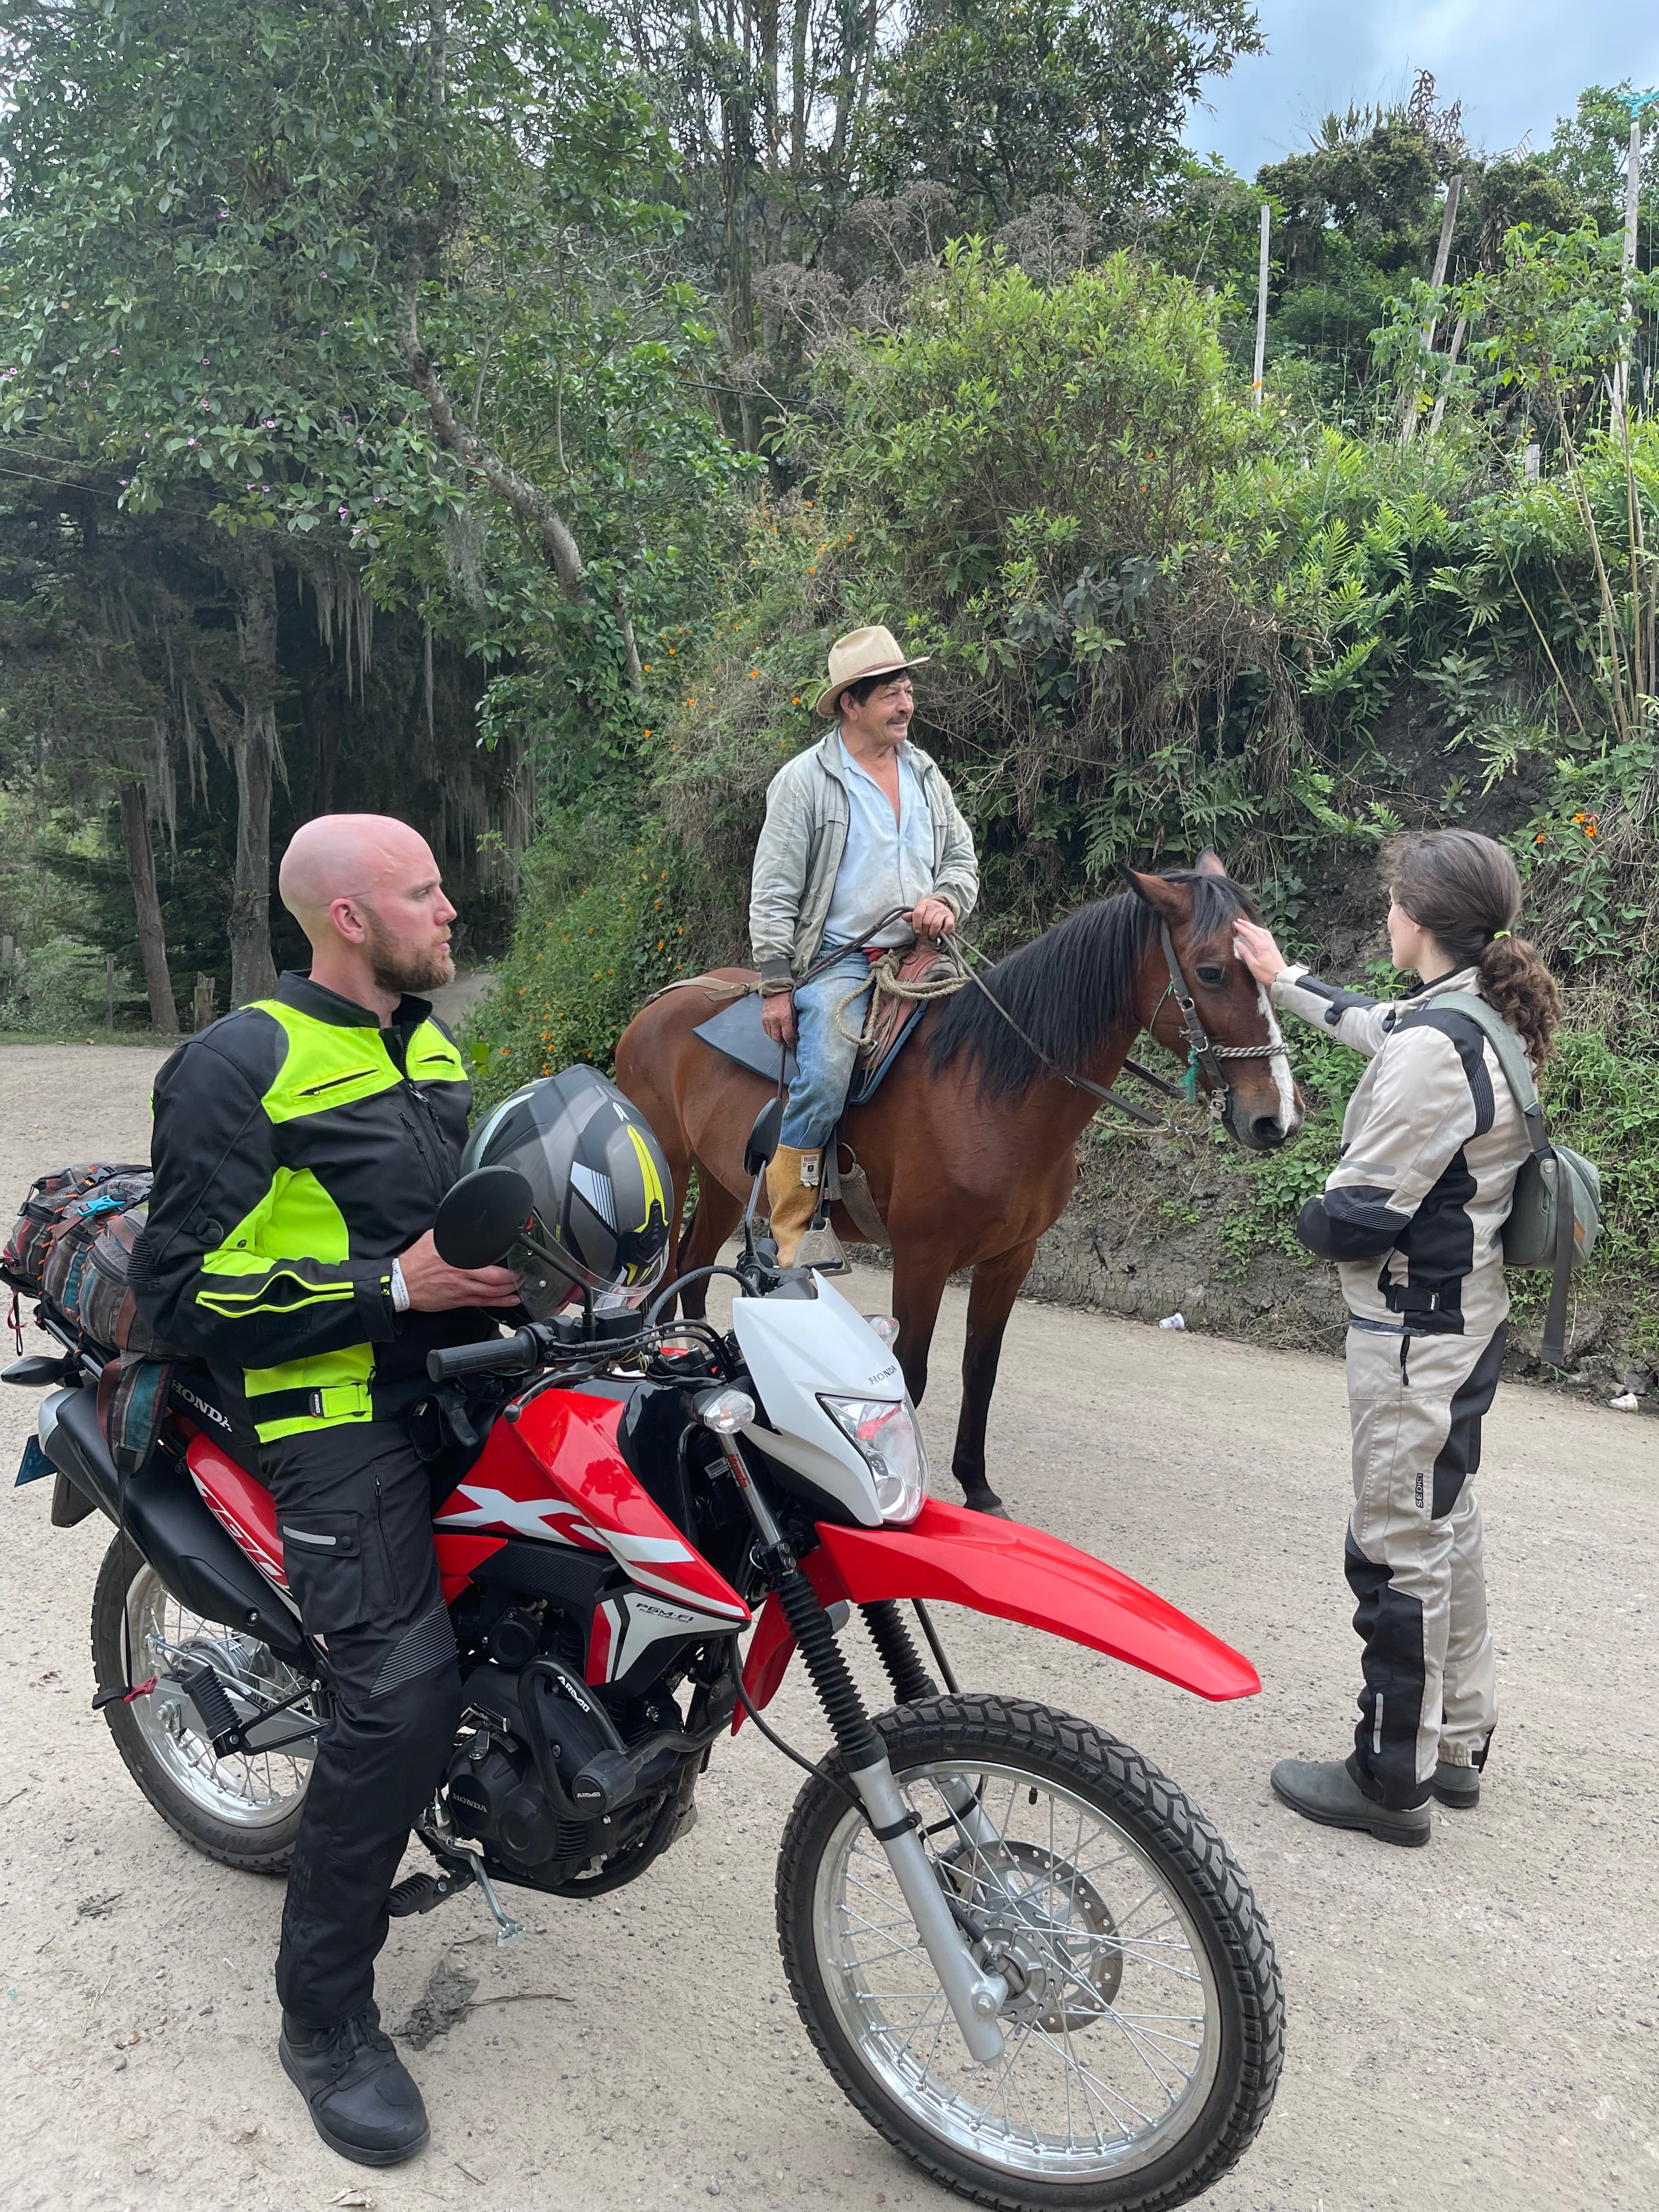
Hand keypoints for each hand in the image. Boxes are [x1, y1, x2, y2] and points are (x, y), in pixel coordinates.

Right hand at [397, 1230, 520, 1312]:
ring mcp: (461, 1292)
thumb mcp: (433, 1240)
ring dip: (509, 1292)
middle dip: (514, 1281)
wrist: (401, 1283)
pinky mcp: (457, 1301)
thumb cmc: (415, 1262)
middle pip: (496, 1283)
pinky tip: (508, 1301)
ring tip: (520, 1288)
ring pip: (492, 1295)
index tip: (517, 1263)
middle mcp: (463, 1278)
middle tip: (523, 1276)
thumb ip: (451, 1235)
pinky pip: (482, 1303)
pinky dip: (498, 1302)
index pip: (489, 1267)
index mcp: (458, 1262)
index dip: (507, 1268)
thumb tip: (461, 1227)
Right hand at [760, 991, 796, 1046]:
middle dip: (782, 1041)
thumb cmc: (788, 999)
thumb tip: (794, 1034)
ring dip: (775, 1037)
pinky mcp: (762, 1017)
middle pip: (777, 1038)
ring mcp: (767, 1019)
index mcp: (784, 1018)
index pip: (787, 1036)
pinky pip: (765, 1030)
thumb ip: (793, 1023)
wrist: (777, 990)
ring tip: (780, 1035)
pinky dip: (770, 1032)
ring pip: (770, 1035)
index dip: (790, 1042)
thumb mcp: (794, 1011)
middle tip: (786, 1041)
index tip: (792, 1045)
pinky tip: (774, 1030)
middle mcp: (774, 1020)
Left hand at [908, 897, 955, 938]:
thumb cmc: (928, 911)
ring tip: (931, 936)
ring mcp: (943, 911)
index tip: (917, 931)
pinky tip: (941, 933)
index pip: (918, 914)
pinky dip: (945, 932)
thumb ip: (911, 916)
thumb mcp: (919, 911)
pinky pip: (949, 925)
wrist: (942, 905)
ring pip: (936, 924)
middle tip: (924, 935)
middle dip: (924, 931)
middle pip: (926, 921)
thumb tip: (903, 917)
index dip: (916, 924)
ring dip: (932, 933)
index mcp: (924, 903)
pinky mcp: (951, 916)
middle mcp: (934, 905)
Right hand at [1233, 917, 1288, 987]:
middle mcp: (1267, 943)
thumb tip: (1238, 943)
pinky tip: (1260, 932)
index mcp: (1261, 946)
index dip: (1241, 928)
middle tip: (1239, 920)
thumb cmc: (1266, 974)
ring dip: (1254, 926)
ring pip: (1262, 931)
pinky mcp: (1274, 948)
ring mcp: (1272, 945)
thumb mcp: (1253, 965)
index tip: (1234, 924)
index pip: (1249, 934)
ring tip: (1248, 924)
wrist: (1281, 978)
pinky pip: (1267, 935)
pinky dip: (1261, 931)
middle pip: (1256, 930)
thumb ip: (1245, 953)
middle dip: (1247, 925)